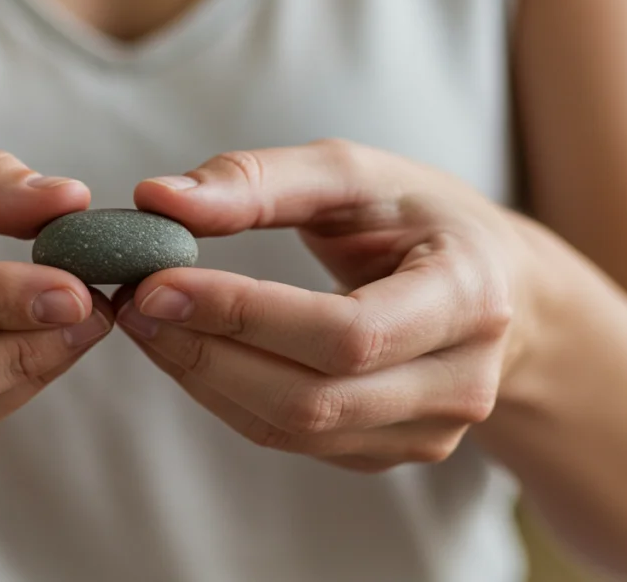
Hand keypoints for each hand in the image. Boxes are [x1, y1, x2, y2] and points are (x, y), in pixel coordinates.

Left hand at [114, 140, 532, 471]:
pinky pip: (292, 440)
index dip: (243, 314)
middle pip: (314, 398)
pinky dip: (226, 396)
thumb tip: (157, 200)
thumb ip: (260, 180)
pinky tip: (188, 350)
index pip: (347, 333)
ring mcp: (431, 431)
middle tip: (132, 302)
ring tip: (146, 322)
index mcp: (470, 297)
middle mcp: (461, 381)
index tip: (154, 282)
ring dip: (203, 378)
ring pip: (294, 428)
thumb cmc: (419, 218)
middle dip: (206, 352)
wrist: (494, 288)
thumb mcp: (355, 174)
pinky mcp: (391, 452)